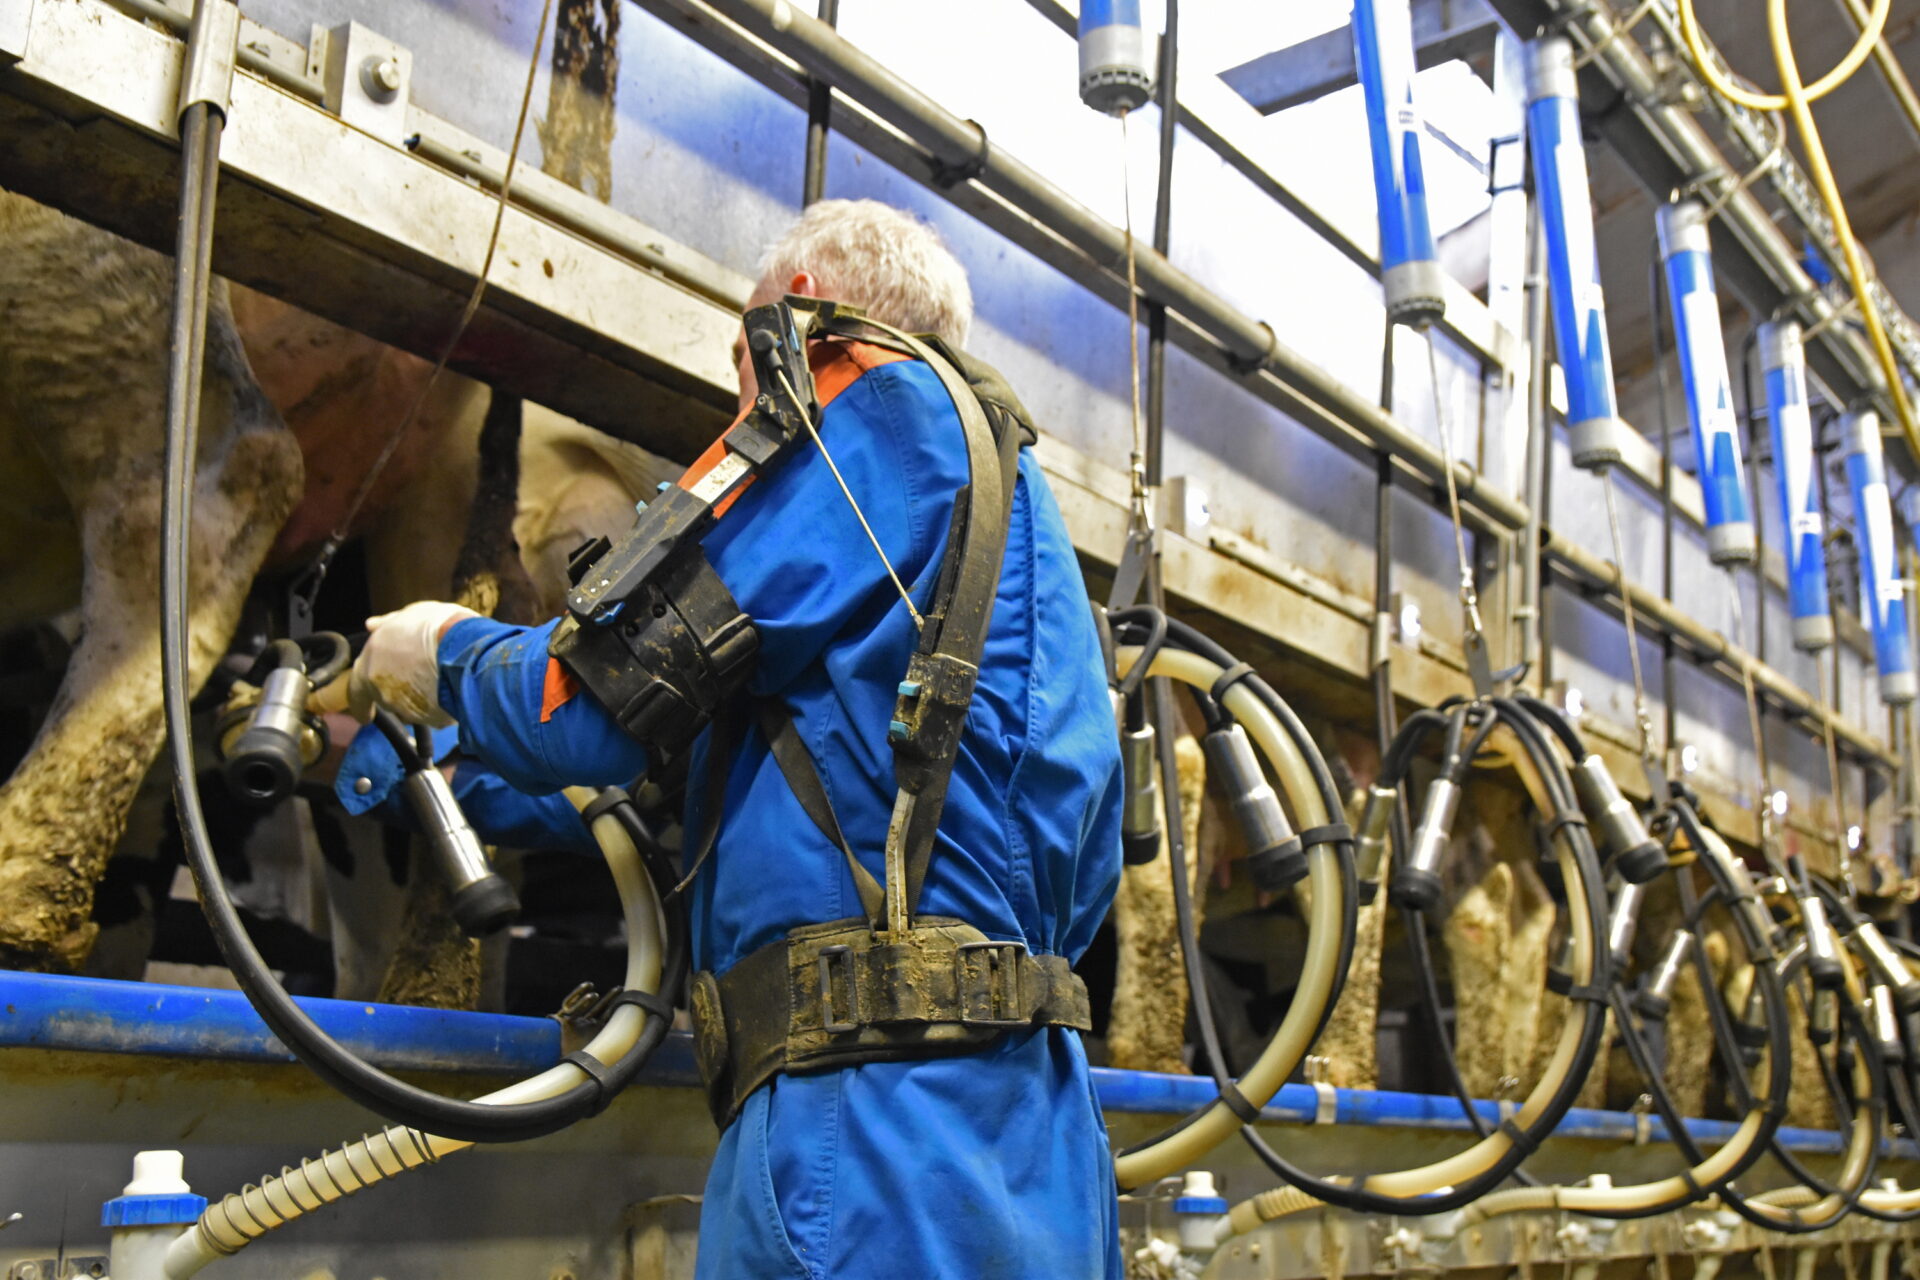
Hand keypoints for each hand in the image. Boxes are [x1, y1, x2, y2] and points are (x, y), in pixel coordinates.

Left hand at [342, 600, 477, 726]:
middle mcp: (384, 693)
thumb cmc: (435, 628)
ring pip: (411, 707)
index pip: (356, 692)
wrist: (467, 650)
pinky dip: (440, 704)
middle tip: (414, 680)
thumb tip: (372, 625)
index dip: (360, 703)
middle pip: (387, 698)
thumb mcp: (409, 614)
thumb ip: (388, 624)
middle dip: (396, 693)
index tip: (365, 715)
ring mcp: (409, 709)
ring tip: (440, 675)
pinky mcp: (434, 720)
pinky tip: (454, 687)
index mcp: (369, 668)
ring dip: (420, 696)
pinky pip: (435, 714)